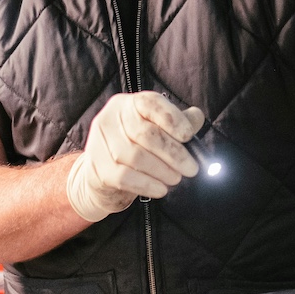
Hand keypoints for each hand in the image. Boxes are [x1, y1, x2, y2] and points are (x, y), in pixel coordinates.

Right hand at [66, 91, 205, 221]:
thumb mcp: (159, 131)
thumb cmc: (138, 149)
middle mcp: (110, 118)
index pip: (150, 103)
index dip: (172, 118)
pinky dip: (147, 185)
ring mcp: (100, 142)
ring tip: (176, 179)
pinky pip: (125, 177)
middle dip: (174, 153)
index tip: (188, 135)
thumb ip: (179, 122)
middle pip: (145, 133)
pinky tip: (161, 190)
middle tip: (191, 168)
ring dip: (162, 171)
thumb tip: (197, 117)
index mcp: (128, 104)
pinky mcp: (97, 167)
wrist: (104, 176)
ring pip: (135, 156)